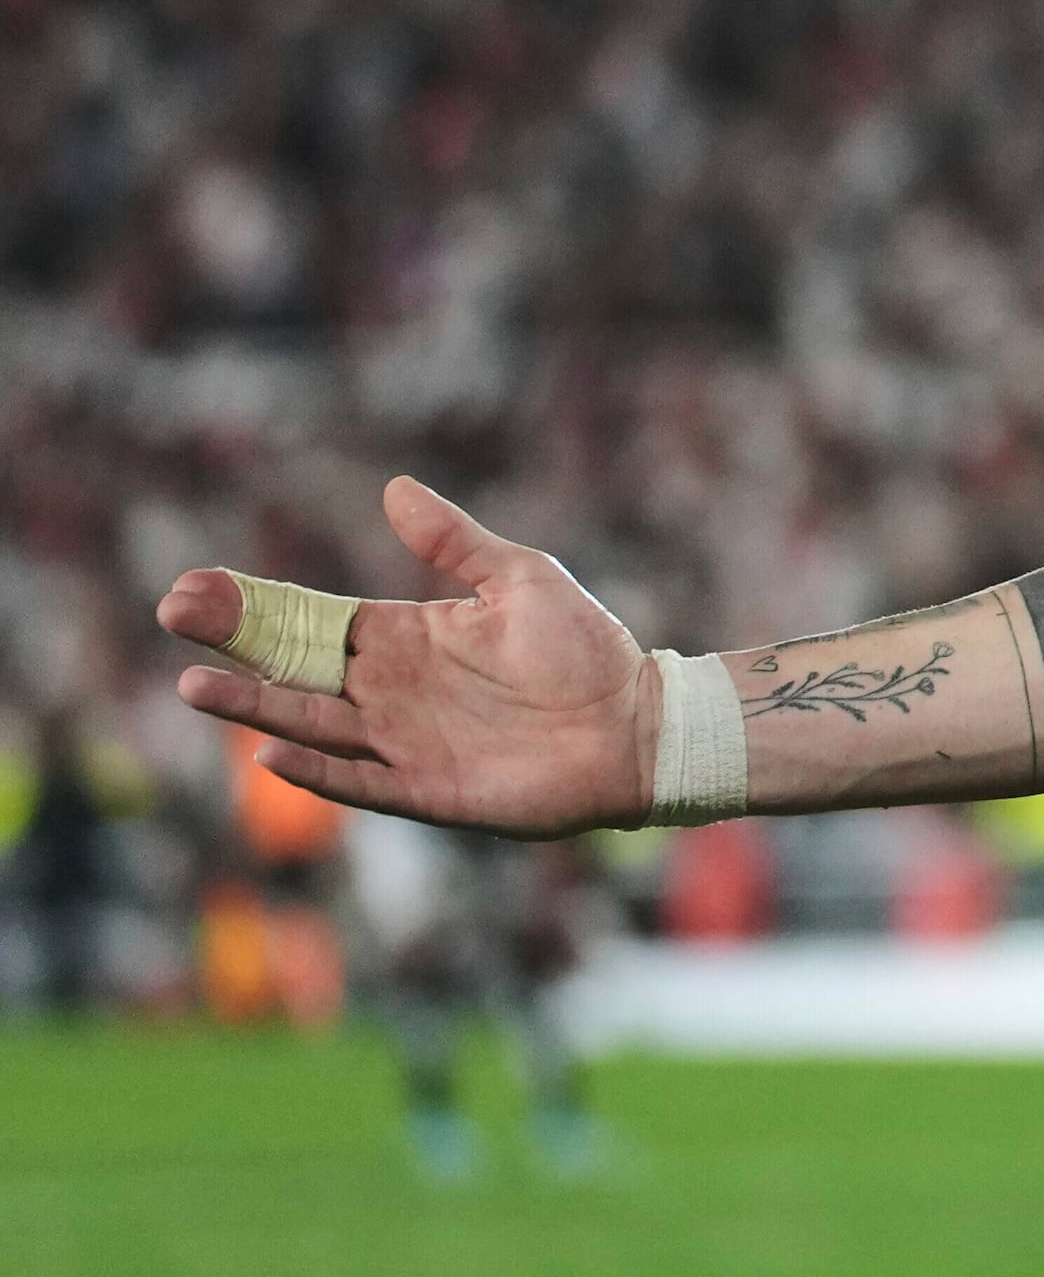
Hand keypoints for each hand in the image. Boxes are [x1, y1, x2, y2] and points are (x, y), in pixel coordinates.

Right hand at [159, 478, 652, 837]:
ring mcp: (404, 742)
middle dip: (233, 646)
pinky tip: (271, 751)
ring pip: (311, 724)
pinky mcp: (429, 789)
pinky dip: (317, 770)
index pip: (309, 619)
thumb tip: (394, 487)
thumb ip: (453, 541)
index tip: (191, 586)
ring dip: (254, 708)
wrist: (637, 723)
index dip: (252, 605)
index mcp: (405, 637)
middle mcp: (390, 690)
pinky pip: (360, 782)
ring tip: (194, 687)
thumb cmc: (586, 648)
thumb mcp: (519, 577)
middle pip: (293, 669)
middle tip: (173, 617)